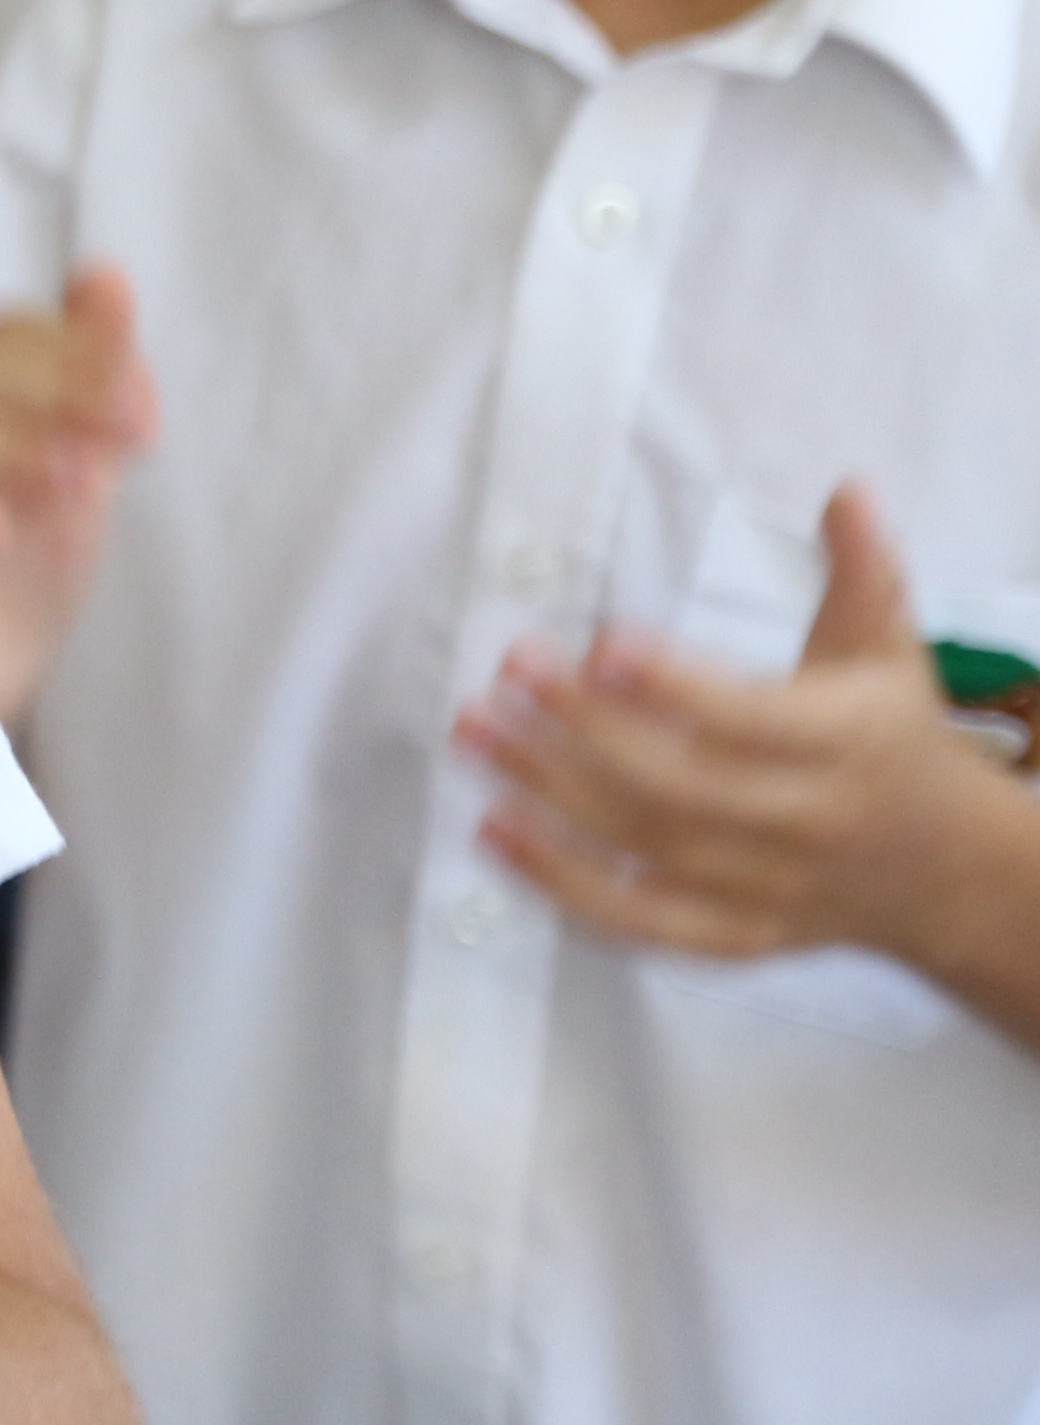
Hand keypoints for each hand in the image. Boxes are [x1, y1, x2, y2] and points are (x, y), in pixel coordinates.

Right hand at [0, 266, 151, 724]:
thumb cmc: (21, 568)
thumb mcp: (79, 471)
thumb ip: (91, 374)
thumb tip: (104, 276)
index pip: (7, 340)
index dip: (80, 360)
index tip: (147, 413)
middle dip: (53, 395)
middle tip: (126, 438)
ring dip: (6, 447)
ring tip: (78, 482)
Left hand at [462, 484, 1029, 983]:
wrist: (951, 874)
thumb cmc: (892, 738)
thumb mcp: (889, 652)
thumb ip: (863, 571)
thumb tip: (848, 490)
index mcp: (848, 745)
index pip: (756, 723)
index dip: (677, 689)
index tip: (601, 644)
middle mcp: (808, 822)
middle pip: (684, 787)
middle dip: (586, 730)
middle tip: (507, 671)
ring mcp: (770, 888)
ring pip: (651, 848)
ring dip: (551, 795)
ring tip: (474, 733)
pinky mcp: (738, 935)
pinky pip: (643, 921)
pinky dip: (565, 885)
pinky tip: (494, 830)